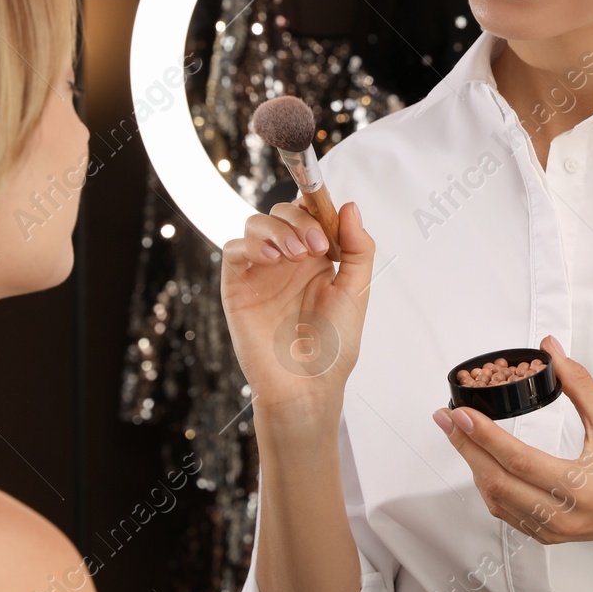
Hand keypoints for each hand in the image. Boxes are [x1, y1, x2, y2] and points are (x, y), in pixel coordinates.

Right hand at [220, 197, 374, 425]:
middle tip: (315, 245)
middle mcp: (287, 260)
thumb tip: (350, 206)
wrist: (306, 385)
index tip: (329, 223)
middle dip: (299, 219)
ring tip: (294, 253)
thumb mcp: (356, 291)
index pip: (309, 213)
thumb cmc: (333, 346)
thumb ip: (358, 248)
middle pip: (282, 212)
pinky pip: (234, 250)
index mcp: (317, 258)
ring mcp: (261, 271)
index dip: (316, 207)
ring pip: (256, 224)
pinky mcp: (237, 286)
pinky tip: (272, 259)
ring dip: (277, 229)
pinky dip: (251, 245)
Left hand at [432, 334, 592, 549]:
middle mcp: (561, 514)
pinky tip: (484, 465)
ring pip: (497, 501)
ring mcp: (553, 530)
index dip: (482, 435)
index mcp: (577, 486)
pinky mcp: (550, 536)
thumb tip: (551, 350)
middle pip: (496, 482)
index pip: (516, 459)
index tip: (458, 412)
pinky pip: (508, 515)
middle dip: (466, 448)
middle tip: (446, 419)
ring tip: (461, 437)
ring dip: (475, 468)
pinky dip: (491, 488)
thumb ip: (578, 383)